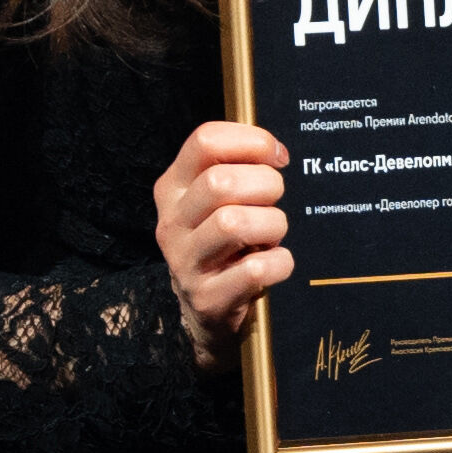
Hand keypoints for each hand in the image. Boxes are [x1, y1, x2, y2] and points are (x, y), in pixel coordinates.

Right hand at [155, 115, 291, 349]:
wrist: (205, 311)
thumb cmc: (222, 244)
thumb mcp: (215, 203)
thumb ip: (236, 169)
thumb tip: (277, 153)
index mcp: (173, 188)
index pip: (205, 140)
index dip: (252, 141)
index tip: (277, 157)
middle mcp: (171, 222)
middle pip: (221, 182)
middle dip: (266, 186)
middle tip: (276, 201)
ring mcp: (185, 262)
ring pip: (233, 224)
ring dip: (271, 225)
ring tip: (273, 234)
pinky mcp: (207, 298)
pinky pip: (254, 270)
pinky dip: (279, 263)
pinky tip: (277, 263)